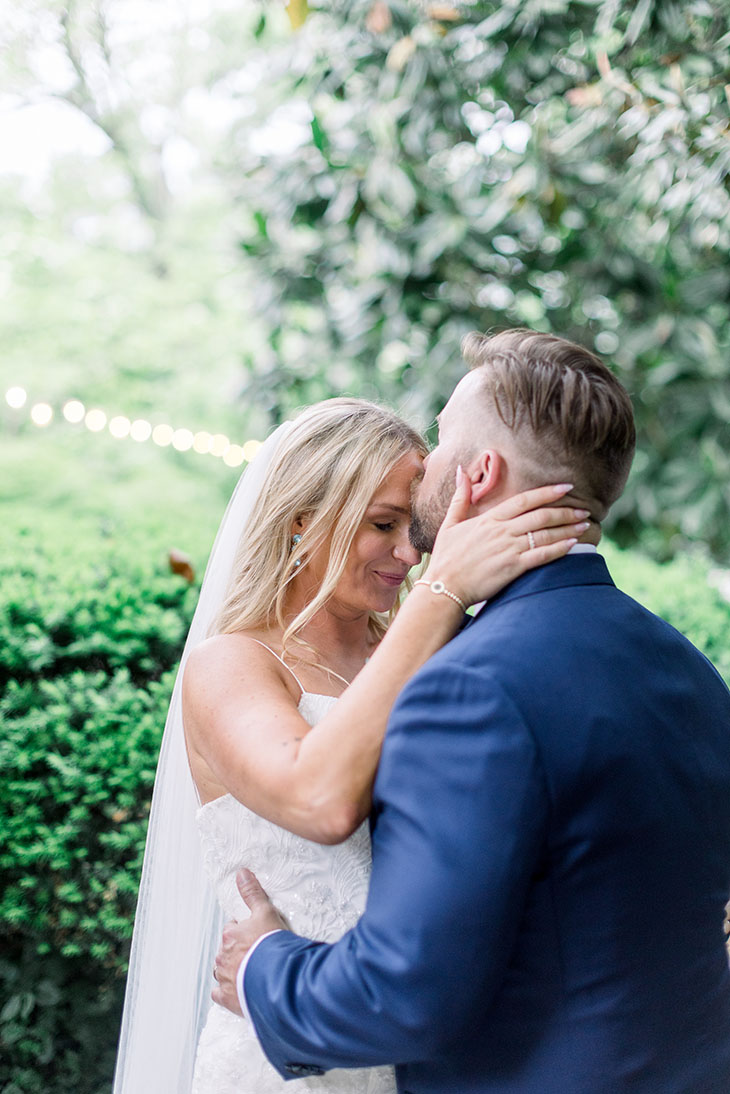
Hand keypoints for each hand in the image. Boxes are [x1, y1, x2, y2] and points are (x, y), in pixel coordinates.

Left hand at [211, 869, 288, 1016]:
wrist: (278, 978)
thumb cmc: (272, 943)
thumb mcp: (265, 912)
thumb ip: (252, 893)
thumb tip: (241, 872)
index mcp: (230, 934)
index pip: (233, 928)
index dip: (246, 931)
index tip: (257, 935)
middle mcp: (223, 956)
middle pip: (227, 949)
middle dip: (238, 950)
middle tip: (257, 953)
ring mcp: (224, 978)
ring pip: (221, 970)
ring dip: (232, 969)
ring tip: (249, 970)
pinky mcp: (228, 998)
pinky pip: (219, 994)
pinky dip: (225, 991)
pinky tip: (237, 989)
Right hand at [425, 473, 592, 606]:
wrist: (445, 587)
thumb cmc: (446, 557)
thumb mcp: (449, 524)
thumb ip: (461, 498)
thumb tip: (461, 471)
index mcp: (489, 519)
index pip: (523, 500)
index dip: (547, 492)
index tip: (566, 487)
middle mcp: (502, 531)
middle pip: (540, 516)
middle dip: (565, 511)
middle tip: (583, 509)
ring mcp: (508, 549)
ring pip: (544, 534)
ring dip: (567, 528)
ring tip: (584, 525)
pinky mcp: (513, 568)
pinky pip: (541, 555)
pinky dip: (559, 549)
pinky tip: (573, 544)